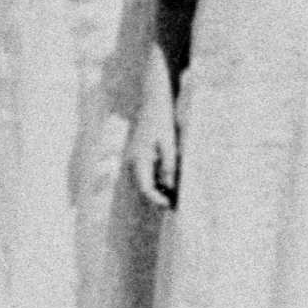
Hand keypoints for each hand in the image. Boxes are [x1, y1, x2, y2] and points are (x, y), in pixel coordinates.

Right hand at [129, 90, 183, 209]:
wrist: (153, 101)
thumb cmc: (162, 120)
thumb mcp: (169, 143)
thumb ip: (169, 166)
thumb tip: (170, 187)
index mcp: (139, 159)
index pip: (145, 188)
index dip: (158, 200)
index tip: (172, 206)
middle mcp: (131, 160)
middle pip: (143, 187)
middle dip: (158, 197)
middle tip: (176, 203)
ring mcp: (132, 157)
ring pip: (143, 181)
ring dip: (157, 188)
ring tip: (174, 192)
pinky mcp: (137, 154)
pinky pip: (144, 172)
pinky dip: (155, 179)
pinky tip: (168, 179)